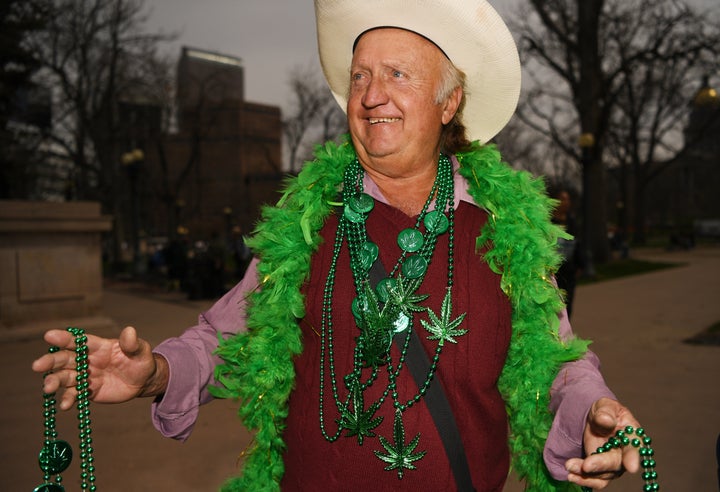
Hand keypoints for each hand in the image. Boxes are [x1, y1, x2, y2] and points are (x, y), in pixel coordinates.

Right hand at [32, 326, 167, 409]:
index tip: (49, 336)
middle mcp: (88, 359)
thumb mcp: (141, 351)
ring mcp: (86, 375)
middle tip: (37, 366)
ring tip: (47, 388)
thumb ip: (133, 343)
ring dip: (54, 381)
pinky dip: (68, 399)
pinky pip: (75, 394)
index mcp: (98, 346)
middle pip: (65, 358)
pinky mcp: (88, 390)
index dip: (64, 338)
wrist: (143, 381)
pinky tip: (64, 405)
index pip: (79, 341)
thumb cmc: (140, 360)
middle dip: (51, 361)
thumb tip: (129, 331)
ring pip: (65, 377)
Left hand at [565, 397, 640, 489]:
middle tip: (586, 466)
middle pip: (616, 465)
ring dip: (586, 474)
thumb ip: (606, 412)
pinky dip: (583, 480)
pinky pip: (595, 480)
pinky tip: (571, 475)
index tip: (631, 467)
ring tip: (569, 466)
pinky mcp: (601, 470)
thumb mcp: (605, 406)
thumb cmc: (605, 411)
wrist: (595, 419)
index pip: (634, 448)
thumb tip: (605, 420)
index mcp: (632, 437)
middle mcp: (625, 455)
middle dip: (600, 465)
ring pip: (603, 475)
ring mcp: (613, 464)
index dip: (632, 458)